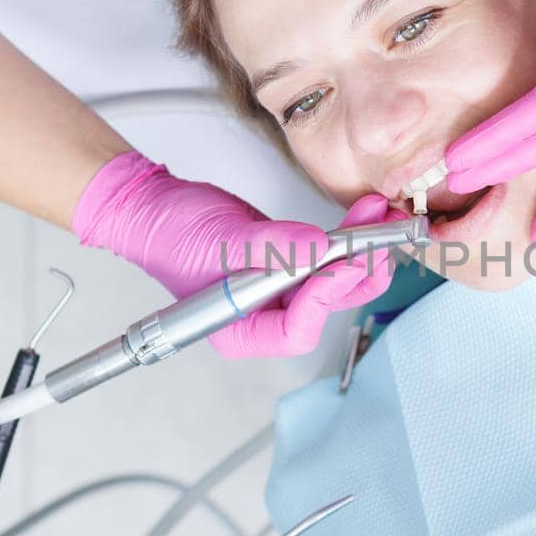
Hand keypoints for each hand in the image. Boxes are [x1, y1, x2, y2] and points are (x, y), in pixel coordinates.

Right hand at [71, 149, 400, 357]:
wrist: (158, 205)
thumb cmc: (172, 234)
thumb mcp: (222, 241)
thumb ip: (272, 249)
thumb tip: (319, 249)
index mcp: (242, 330)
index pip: (296, 330)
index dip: (324, 300)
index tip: (341, 265)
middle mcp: (265, 316)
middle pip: (327, 308)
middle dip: (357, 274)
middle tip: (378, 243)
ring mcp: (280, 289)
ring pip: (335, 280)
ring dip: (361, 249)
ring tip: (378, 218)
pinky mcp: (289, 262)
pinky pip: (327, 256)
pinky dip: (347, 235)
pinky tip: (364, 214)